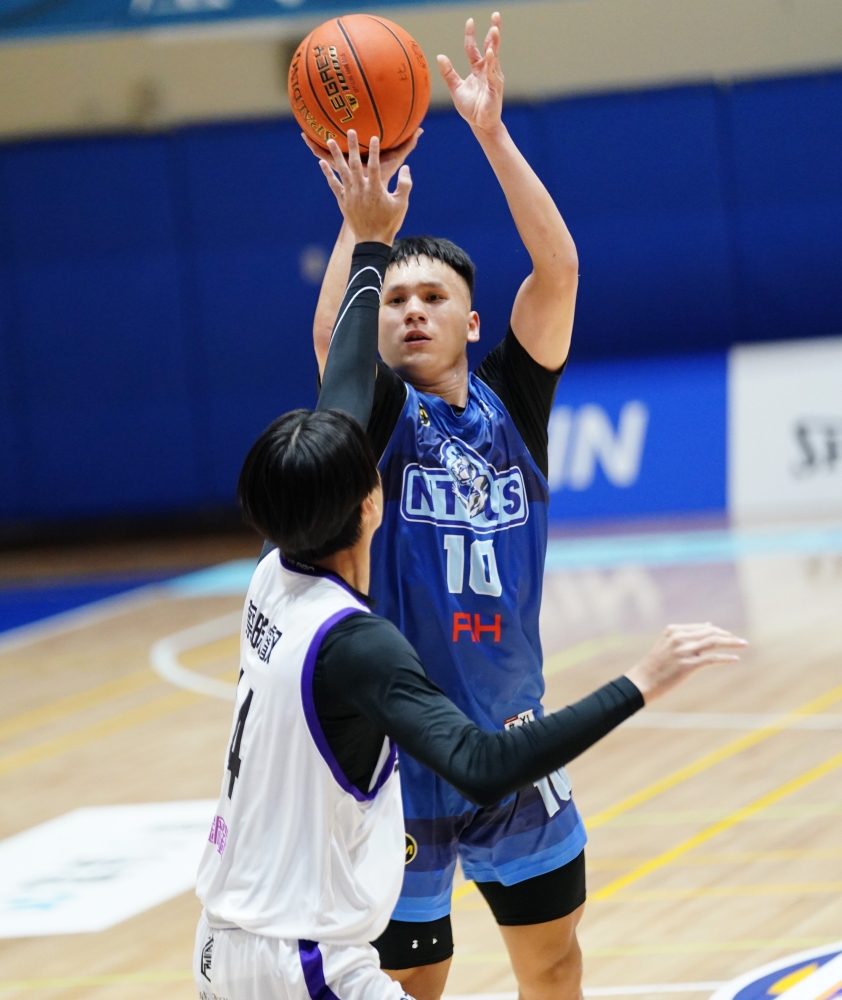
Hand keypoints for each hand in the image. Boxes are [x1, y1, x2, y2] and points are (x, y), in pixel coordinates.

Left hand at [318, 131, 411, 245]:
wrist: (372, 241)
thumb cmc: (389, 222)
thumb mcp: (402, 204)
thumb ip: (405, 184)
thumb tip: (406, 168)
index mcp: (376, 190)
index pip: (375, 166)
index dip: (375, 151)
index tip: (374, 137)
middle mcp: (361, 190)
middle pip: (356, 164)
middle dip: (353, 147)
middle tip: (350, 131)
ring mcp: (350, 195)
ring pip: (342, 172)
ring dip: (336, 155)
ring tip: (330, 141)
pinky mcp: (343, 201)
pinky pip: (333, 185)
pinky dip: (327, 174)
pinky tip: (321, 163)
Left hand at [437, 12, 503, 133]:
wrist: (480, 125)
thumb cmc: (471, 108)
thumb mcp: (455, 88)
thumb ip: (448, 73)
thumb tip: (440, 56)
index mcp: (478, 69)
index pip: (474, 48)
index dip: (471, 35)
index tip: (470, 21)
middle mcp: (488, 70)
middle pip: (491, 47)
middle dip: (494, 31)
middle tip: (495, 15)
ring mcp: (493, 78)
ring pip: (494, 57)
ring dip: (494, 43)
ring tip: (494, 29)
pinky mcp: (495, 88)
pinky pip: (493, 73)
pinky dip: (492, 62)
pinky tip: (491, 52)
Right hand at [625, 623, 746, 702]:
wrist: (642, 681)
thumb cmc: (655, 665)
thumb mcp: (668, 644)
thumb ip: (687, 635)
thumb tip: (709, 625)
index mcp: (674, 630)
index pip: (703, 627)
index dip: (719, 631)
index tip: (730, 636)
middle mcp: (679, 637)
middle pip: (711, 632)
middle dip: (728, 636)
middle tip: (741, 641)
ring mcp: (684, 651)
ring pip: (714, 642)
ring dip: (732, 642)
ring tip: (744, 644)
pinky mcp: (688, 665)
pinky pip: (712, 658)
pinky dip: (726, 658)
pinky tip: (735, 659)